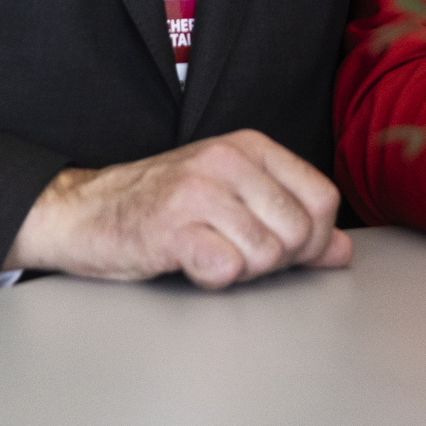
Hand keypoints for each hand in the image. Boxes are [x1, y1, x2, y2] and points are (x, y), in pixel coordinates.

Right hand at [4, 130, 354, 290]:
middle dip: (276, 260)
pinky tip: (192, 264)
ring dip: (242, 270)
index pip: (323, 199)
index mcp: (251, 147)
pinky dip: (214, 278)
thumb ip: (290, 219)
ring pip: (267, 255)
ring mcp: (199, 190)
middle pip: (299, 232)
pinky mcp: (171, 226)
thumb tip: (342, 252)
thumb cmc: (161, 205)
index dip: (314, 239)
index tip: (283, 249)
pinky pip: (227, 269)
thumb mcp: (233, 198)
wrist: (83, 212)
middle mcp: (228, 160)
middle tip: (236, 253)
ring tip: (210, 254)